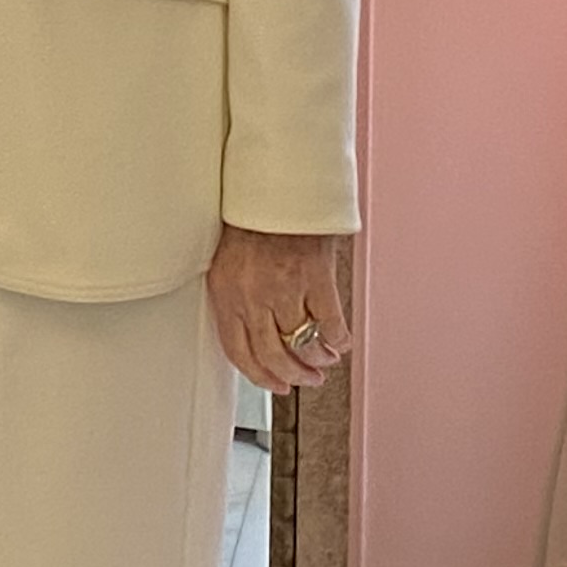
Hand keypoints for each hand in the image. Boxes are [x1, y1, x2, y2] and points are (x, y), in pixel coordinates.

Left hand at [211, 226, 351, 392]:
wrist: (275, 181)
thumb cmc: (252, 214)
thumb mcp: (225, 258)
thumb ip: (235, 293)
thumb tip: (250, 326)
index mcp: (227, 292)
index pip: (238, 351)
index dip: (258, 375)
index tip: (273, 384)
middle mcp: (254, 296)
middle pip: (273, 355)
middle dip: (291, 375)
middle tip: (304, 380)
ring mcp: (286, 289)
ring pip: (303, 343)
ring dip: (316, 360)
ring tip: (324, 362)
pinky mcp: (316, 278)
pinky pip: (330, 322)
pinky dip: (338, 338)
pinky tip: (340, 341)